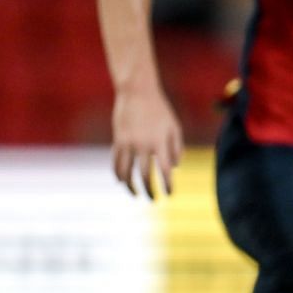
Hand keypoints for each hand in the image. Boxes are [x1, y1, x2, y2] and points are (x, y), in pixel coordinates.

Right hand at [110, 84, 182, 199]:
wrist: (137, 92)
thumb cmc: (160, 110)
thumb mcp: (174, 127)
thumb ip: (176, 148)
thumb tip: (174, 168)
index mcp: (159, 142)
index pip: (164, 170)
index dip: (167, 185)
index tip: (169, 195)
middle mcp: (142, 145)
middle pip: (144, 175)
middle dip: (149, 190)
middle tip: (153, 200)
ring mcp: (128, 143)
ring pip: (126, 171)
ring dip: (130, 186)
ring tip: (136, 195)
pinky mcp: (118, 139)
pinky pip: (115, 161)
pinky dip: (117, 173)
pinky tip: (121, 181)